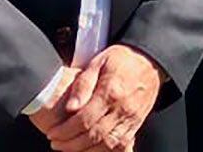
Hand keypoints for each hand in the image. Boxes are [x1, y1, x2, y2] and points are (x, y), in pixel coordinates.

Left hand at [35, 46, 161, 150]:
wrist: (150, 60)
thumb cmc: (121, 59)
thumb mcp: (98, 62)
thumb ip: (83, 84)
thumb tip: (70, 107)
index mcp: (111, 91)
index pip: (84, 120)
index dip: (65, 130)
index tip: (52, 132)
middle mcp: (123, 108)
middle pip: (94, 135)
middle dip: (70, 144)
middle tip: (56, 143)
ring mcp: (132, 117)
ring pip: (107, 144)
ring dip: (85, 150)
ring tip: (70, 148)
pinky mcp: (137, 123)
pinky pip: (121, 144)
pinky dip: (104, 150)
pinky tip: (91, 149)